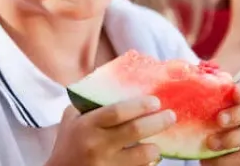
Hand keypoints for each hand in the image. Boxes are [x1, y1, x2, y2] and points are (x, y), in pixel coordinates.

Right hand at [45, 96, 176, 165]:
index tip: (155, 101)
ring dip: (154, 148)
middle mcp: (97, 144)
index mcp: (87, 125)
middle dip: (158, 122)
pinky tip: (147, 158)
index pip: (117, 112)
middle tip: (171, 115)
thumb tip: (119, 83)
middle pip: (135, 131)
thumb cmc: (69, 143)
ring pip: (142, 156)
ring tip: (157, 144)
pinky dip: (146, 163)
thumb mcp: (72, 119)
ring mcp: (106, 164)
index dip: (139, 105)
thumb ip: (90, 102)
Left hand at [202, 80, 239, 165]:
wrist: (223, 139)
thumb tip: (186, 82)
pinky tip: (212, 160)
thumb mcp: (212, 103)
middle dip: (238, 115)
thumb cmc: (216, 114)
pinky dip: (229, 160)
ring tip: (211, 143)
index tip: (234, 92)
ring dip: (232, 139)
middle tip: (219, 120)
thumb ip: (206, 93)